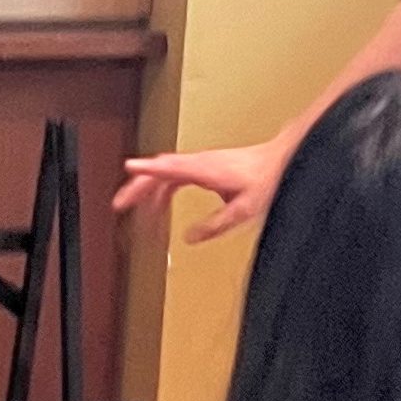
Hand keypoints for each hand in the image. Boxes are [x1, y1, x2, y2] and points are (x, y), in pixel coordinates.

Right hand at [112, 137, 289, 242]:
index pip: (168, 167)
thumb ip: (215, 225)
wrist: (280, 161)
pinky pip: (175, 176)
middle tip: (119, 204)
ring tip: (139, 214)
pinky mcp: (204, 166)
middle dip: (137, 187)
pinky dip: (163, 191)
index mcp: (204, 169)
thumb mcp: (243, 210)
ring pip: (164, 173)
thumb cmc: (265, 179)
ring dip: (148, 192)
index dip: (146, 169)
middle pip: (159, 171)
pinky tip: (161, 206)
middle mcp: (198, 162)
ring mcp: (200, 163)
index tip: (128, 168)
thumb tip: (189, 238)